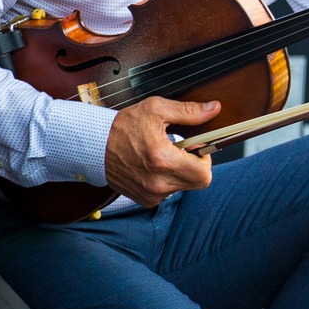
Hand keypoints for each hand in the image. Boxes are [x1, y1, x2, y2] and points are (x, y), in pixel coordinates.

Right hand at [104, 96, 222, 205]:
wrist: (95, 145)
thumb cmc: (124, 126)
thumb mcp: (157, 109)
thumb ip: (189, 111)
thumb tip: (214, 109)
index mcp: (163, 160)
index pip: (204, 174)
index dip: (205, 159)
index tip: (194, 147)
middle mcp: (157, 183)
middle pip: (197, 182)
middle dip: (195, 165)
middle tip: (180, 150)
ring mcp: (150, 194)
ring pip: (183, 187)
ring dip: (180, 172)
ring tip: (163, 156)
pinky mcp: (144, 199)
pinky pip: (168, 193)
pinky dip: (167, 180)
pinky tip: (153, 166)